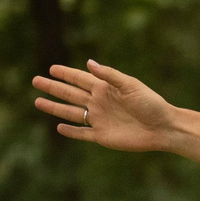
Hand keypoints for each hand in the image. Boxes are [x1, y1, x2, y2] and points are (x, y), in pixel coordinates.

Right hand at [31, 59, 180, 151]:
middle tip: (36, 80)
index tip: (51, 69)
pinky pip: (82, 134)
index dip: (65, 74)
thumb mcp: (131, 86)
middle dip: (53, 88)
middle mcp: (99, 103)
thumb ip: (109, 75)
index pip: (80, 79)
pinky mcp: (102, 136)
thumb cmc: (151, 104)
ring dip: (55, 108)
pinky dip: (71, 132)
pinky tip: (59, 127)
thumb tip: (88, 63)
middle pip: (70, 94)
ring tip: (38, 102)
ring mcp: (99, 119)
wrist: (164, 128)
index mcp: (105, 88)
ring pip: (71, 113)